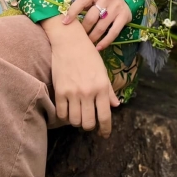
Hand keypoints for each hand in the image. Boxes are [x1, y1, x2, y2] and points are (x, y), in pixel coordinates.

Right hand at [42, 16, 118, 135]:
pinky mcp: (60, 91)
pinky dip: (64, 116)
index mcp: (102, 87)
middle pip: (88, 123)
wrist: (70, 42)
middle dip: (90, 126)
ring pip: (75, 121)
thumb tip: (116, 106)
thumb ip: (109, 90)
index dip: (105, 129)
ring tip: (78, 115)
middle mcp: (88, 92)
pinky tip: (67, 111)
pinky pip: (61, 114)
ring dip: (77, 122)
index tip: (104, 134)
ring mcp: (73, 93)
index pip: (105, 117)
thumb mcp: (102, 71)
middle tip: (89, 121)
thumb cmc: (89, 55)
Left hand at [63, 0, 131, 50]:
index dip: (72, 13)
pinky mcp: (125, 16)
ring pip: (101, 26)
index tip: (65, 23)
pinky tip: (98, 48)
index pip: (82, 1)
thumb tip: (65, 18)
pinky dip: (105, 42)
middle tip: (78, 36)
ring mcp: (117, 6)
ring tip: (86, 43)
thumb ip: (82, 4)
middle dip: (83, 29)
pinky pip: (113, 32)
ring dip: (92, 37)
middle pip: (91, 17)